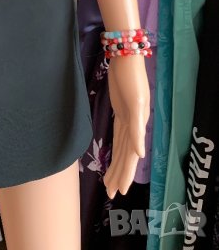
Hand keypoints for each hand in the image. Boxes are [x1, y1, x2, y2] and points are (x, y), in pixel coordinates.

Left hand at [102, 56, 149, 197]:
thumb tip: (139, 154)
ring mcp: (127, 118)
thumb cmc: (130, 78)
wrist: (125, 57)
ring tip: (110, 181)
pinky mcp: (121, 110)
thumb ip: (137, 129)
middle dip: (119, 174)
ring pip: (121, 147)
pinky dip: (118, 147)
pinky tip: (116, 155)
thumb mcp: (135, 103)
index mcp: (137, 125)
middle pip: (125, 155)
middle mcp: (133, 125)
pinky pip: (119, 135)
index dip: (126, 174)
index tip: (120, 190)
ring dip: (116, 164)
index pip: (130, 156)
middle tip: (111, 193)